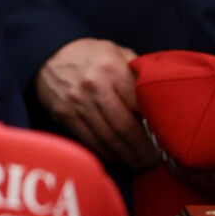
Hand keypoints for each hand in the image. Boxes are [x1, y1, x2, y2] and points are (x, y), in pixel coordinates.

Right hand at [35, 38, 158, 169]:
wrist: (49, 53)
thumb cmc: (90, 55)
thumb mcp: (117, 52)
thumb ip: (137, 73)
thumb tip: (160, 97)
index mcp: (112, 69)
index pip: (139, 104)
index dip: (154, 125)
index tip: (165, 137)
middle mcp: (94, 87)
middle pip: (124, 127)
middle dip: (141, 149)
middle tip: (153, 161)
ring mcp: (77, 102)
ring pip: (107, 138)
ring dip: (125, 156)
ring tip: (139, 164)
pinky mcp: (64, 114)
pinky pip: (89, 140)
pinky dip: (105, 152)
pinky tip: (117, 157)